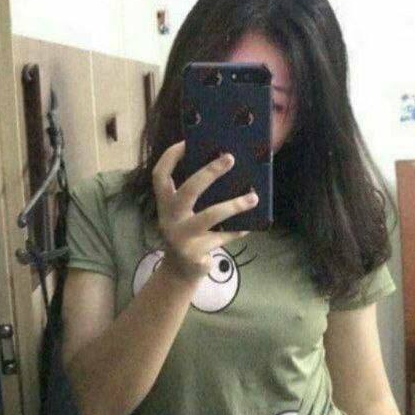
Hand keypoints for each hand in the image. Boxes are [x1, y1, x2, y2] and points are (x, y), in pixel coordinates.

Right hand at [152, 140, 257, 282]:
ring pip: (210, 216)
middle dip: (209, 172)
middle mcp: (169, 219)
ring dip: (234, 205)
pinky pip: (223, 237)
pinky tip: (249, 226)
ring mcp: (181, 237)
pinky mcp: (195, 253)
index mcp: (165, 204)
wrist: (180, 272)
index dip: (170, 157)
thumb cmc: (187, 234)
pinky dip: (237, 230)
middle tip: (230, 158)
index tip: (187, 142)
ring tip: (254, 197)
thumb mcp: (184, 215)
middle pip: (188, 191)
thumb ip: (196, 198)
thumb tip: (225, 168)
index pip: (160, 176)